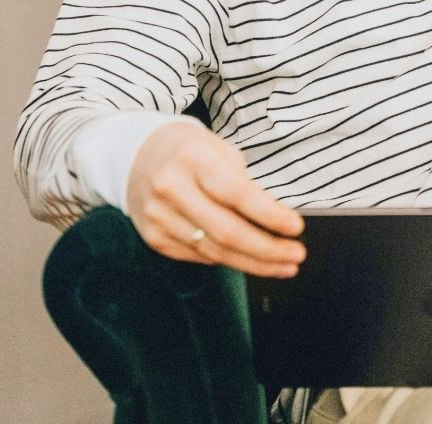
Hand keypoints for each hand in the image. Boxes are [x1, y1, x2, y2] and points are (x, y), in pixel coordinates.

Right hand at [126, 122, 305, 276]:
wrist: (135, 155)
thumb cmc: (189, 151)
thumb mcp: (219, 150)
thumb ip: (245, 182)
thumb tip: (277, 220)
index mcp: (192, 159)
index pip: (238, 194)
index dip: (270, 215)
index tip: (296, 227)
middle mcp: (171, 188)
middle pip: (228, 232)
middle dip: (269, 249)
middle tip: (296, 255)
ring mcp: (159, 216)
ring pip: (216, 252)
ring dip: (255, 263)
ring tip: (284, 265)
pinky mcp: (154, 237)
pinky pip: (200, 257)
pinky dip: (229, 260)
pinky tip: (250, 260)